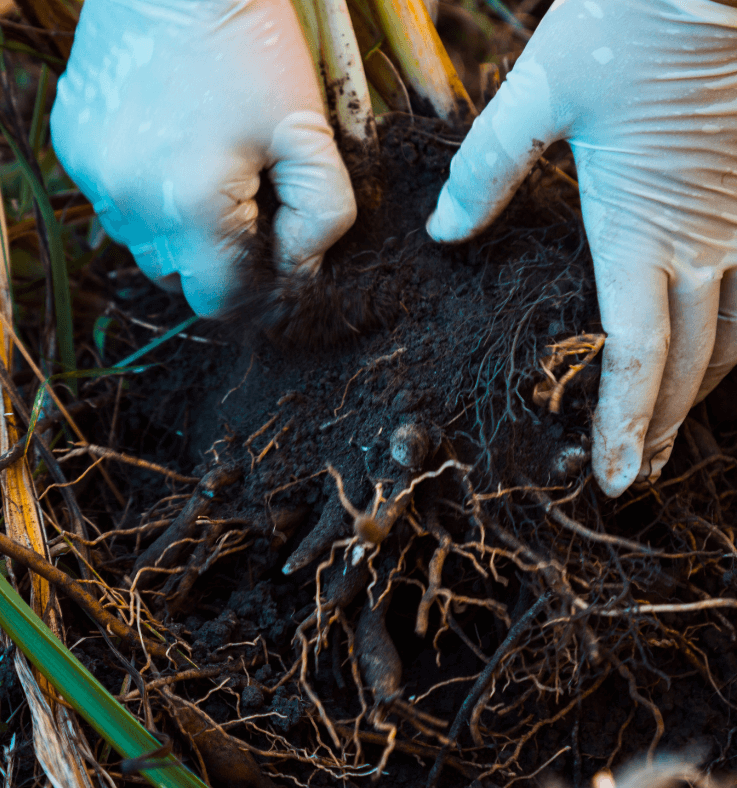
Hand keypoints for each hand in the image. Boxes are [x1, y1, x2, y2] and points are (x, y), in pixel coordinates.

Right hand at [51, 0, 356, 316]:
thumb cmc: (253, 45)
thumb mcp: (307, 130)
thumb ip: (320, 215)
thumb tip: (300, 270)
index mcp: (191, 205)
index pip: (220, 300)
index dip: (254, 292)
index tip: (276, 263)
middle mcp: (129, 203)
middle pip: (179, 279)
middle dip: (218, 260)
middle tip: (248, 206)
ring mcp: (93, 177)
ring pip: (143, 245)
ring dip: (178, 229)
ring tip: (205, 170)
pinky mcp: (72, 149)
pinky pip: (114, 203)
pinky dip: (145, 192)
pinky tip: (168, 145)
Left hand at [425, 0, 736, 495]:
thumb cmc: (627, 22)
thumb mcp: (535, 94)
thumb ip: (485, 172)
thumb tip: (444, 232)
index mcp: (639, 230)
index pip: (635, 355)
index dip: (624, 424)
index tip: (611, 476)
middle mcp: (702, 241)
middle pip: (689, 364)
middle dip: (660, 427)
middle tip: (634, 474)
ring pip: (735, 335)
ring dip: (700, 391)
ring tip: (669, 429)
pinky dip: (734, 335)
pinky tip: (718, 349)